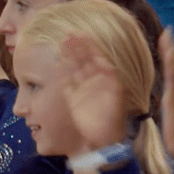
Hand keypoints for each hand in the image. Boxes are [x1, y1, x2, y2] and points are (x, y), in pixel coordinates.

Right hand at [60, 34, 127, 148]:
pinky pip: (65, 84)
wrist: (104, 140)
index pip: (97, 57)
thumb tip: (103, 61)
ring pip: (74, 68)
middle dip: (77, 47)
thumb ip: (110, 78)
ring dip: (69, 56)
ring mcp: (82, 90)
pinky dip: (61, 75)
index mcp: (106, 79)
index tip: (82, 34)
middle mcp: (94, 81)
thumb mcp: (117, 96)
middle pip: (84, 60)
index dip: (90, 46)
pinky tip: (56, 65)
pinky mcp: (72, 100)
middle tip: (69, 34)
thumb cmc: (114, 119)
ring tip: (62, 43)